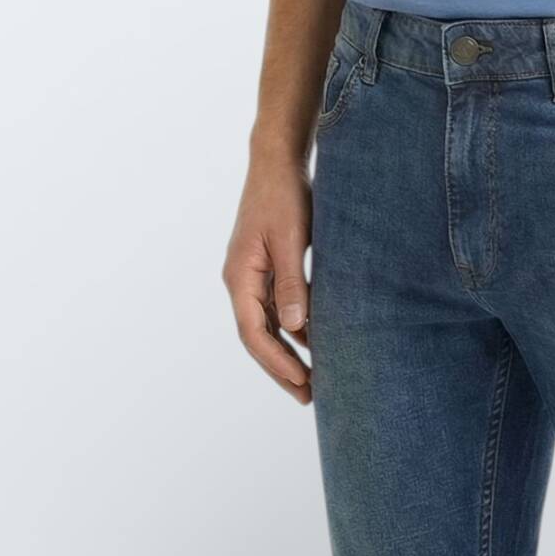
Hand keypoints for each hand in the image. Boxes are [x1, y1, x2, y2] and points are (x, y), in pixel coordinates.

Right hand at [221, 153, 312, 404]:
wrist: (278, 159)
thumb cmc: (284, 195)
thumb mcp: (291, 239)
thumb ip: (291, 283)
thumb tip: (295, 328)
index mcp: (240, 276)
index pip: (254, 333)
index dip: (276, 363)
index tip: (301, 384)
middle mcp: (241, 280)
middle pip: (258, 335)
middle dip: (281, 367)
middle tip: (307, 396)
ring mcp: (253, 273)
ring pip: (269, 323)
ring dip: (289, 349)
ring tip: (315, 376)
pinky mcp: (267, 264)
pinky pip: (277, 305)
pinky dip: (294, 324)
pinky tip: (315, 338)